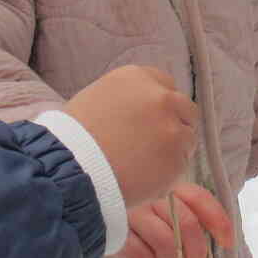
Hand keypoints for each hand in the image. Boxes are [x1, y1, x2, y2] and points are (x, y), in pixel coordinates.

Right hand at [63, 66, 198, 207]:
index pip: (165, 85)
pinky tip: (144, 179)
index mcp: (137, 77)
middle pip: (184, 108)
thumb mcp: (96, 99)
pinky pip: (180, 166)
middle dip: (175, 124)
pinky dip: (168, 174)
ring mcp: (172, 128)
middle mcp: (160, 97)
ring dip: (173, 150)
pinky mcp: (177, 158)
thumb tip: (141, 113)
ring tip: (146, 166)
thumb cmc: (72, 137)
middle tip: (155, 145)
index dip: (160, 105)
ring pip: (187, 138)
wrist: (70, 168)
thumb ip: (126, 100)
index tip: (151, 120)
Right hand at [120, 185, 234, 257]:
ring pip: (166, 243)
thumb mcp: (161, 205)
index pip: (199, 198)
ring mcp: (131, 210)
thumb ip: (186, 221)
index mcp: (166, 183)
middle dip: (197, 249)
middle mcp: (149, 193)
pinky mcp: (115, 231)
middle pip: (187, 223)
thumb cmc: (134, 210)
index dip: (219, 221)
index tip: (227, 243)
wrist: (89, 210)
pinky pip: (142, 256)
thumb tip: (209, 255)